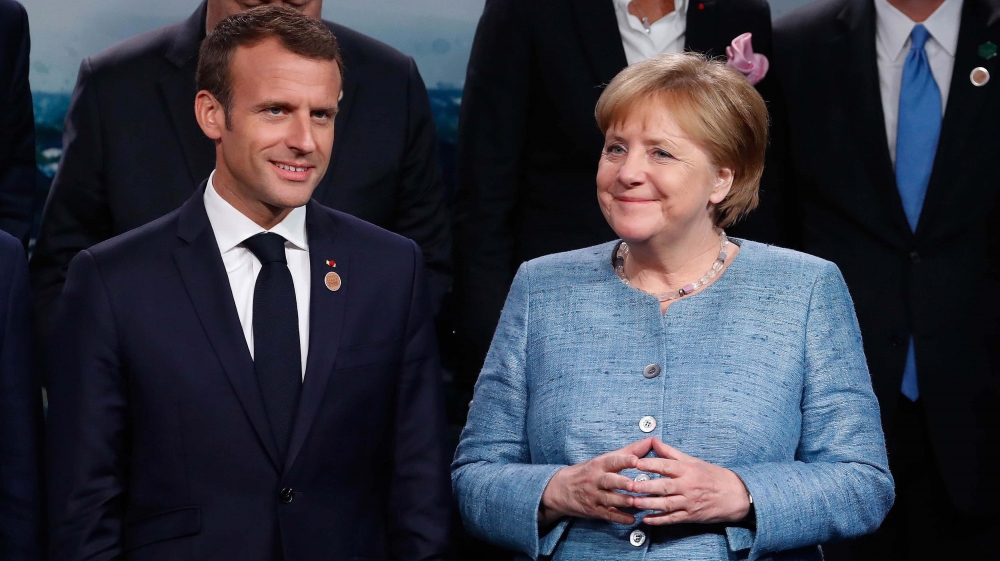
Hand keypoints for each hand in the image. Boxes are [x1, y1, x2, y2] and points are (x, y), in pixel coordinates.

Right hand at [539, 438, 653, 524]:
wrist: (560, 489)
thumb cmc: (586, 472)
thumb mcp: (602, 459)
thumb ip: (628, 451)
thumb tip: (650, 441)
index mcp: (598, 465)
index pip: (612, 461)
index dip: (624, 460)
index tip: (636, 460)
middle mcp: (595, 480)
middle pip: (609, 481)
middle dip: (622, 483)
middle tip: (634, 485)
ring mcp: (594, 496)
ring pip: (609, 499)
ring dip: (623, 501)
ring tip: (636, 503)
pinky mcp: (594, 510)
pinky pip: (608, 515)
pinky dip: (620, 518)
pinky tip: (631, 519)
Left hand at [631, 439, 749, 524]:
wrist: (736, 495)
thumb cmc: (713, 476)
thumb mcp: (693, 460)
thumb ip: (670, 452)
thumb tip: (653, 441)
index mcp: (688, 470)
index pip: (665, 466)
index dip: (649, 464)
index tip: (634, 463)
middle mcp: (688, 486)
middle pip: (663, 487)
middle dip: (645, 487)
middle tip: (628, 485)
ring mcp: (689, 502)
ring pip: (665, 504)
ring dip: (648, 504)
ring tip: (632, 502)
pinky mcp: (691, 516)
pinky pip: (672, 519)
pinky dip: (659, 520)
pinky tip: (646, 520)